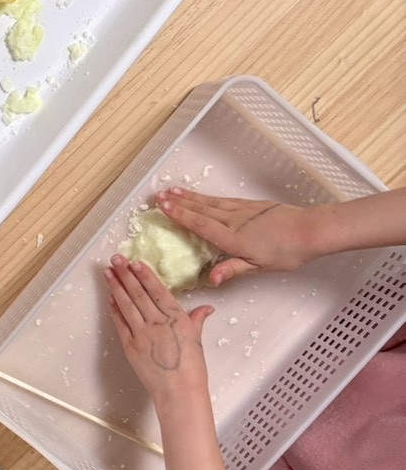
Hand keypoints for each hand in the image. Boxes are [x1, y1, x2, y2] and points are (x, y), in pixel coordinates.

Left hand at [107, 256, 213, 406]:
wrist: (179, 391)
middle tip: (116, 258)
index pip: (157, 290)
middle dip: (126, 274)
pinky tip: (110, 298)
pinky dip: (114, 310)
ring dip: (116, 287)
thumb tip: (206, 308)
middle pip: (138, 293)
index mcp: (176, 317)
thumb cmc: (191, 368)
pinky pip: (120, 324)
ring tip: (108, 272)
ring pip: (126, 305)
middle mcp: (157, 322)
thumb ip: (197, 320)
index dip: (145, 275)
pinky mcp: (130, 346)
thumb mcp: (197, 339)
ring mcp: (142, 334)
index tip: (135, 261)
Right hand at [155, 189, 319, 284]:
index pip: (200, 225)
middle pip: (201, 210)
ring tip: (174, 190)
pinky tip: (203, 197)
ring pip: (211, 202)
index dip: (180, 215)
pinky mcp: (253, 206)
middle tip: (159, 196)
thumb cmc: (287, 252)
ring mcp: (243, 210)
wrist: (310, 230)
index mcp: (233, 238)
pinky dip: (209, 197)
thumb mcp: (259, 266)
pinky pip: (224, 200)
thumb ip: (233, 269)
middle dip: (179, 202)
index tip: (163, 206)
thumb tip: (211, 279)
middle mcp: (234, 220)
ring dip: (191, 197)